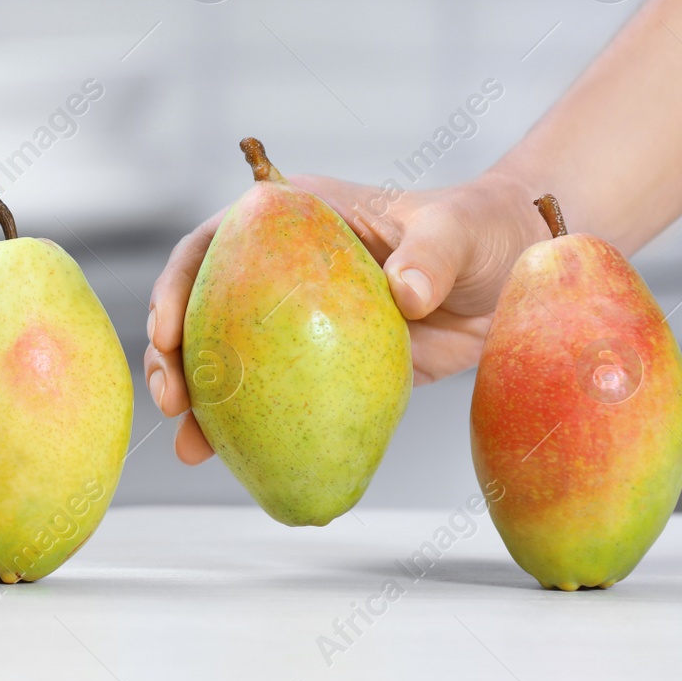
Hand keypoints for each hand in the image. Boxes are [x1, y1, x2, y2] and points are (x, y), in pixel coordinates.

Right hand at [142, 169, 546, 464]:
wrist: (516, 276)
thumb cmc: (482, 231)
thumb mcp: (458, 230)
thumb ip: (431, 254)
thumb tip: (404, 295)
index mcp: (294, 217)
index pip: (213, 242)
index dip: (176, 283)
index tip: (166, 329)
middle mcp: (280, 267)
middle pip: (202, 307)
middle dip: (172, 355)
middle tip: (172, 400)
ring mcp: (296, 320)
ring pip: (227, 359)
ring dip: (200, 402)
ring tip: (190, 446)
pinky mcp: (322, 366)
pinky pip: (274, 398)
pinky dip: (249, 429)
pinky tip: (231, 463)